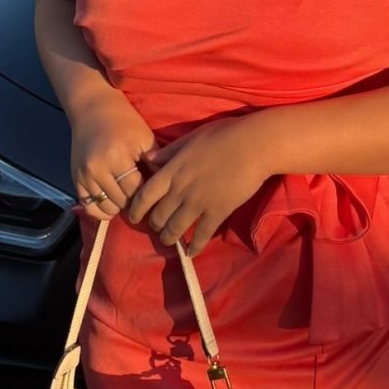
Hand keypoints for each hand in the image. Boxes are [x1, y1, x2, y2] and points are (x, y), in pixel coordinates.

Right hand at [69, 92, 155, 221]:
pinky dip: (101, 210)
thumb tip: (165, 187)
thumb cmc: (124, 120)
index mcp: (117, 158)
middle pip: (121, 202)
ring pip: (105, 208)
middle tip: (142, 196)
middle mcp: (97, 170)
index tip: (154, 193)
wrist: (92, 108)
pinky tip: (112, 203)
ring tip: (128, 197)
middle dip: (134, 202)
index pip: (136, 191)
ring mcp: (84, 176)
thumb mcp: (145, 138)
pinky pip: (88, 206)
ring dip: (119, 207)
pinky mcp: (75, 179)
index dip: (147, 195)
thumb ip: (156, 163)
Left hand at [127, 116, 270, 255]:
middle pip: (158, 215)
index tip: (134, 216)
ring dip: (169, 237)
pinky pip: (201, 234)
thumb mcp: (191, 138)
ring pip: (175, 228)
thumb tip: (148, 159)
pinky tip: (191, 252)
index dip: (136, 209)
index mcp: (173, 169)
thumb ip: (169, 152)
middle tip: (156, 227)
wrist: (254, 145)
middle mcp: (181, 189)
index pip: (145, 195)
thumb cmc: (224, 135)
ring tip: (168, 240)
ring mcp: (199, 202)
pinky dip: (194, 247)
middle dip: (154, 224)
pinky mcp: (218, 211)